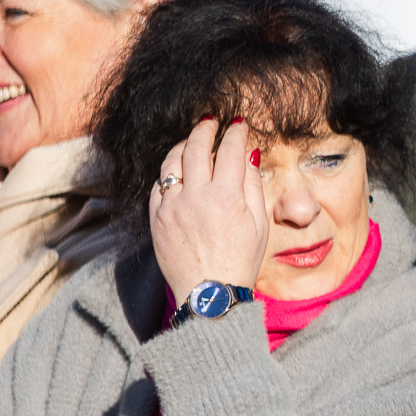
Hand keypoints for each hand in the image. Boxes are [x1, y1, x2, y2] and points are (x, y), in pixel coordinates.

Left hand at [150, 118, 266, 301]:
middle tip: (212, 121)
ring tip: (192, 140)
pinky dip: (169, 172)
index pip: (231, 150)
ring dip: (183, 145)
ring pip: (172, 162)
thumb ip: (252, 185)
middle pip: (197, 148)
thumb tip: (248, 155)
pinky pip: (158, 185)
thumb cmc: (239, 260)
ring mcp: (172, 207)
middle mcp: (196, 197)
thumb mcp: (258, 223)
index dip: (236, 133)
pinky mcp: (156, 218)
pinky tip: (177, 170)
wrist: (208, 294)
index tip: (239, 124)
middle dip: (206, 129)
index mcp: (226, 197)